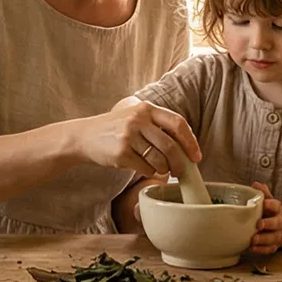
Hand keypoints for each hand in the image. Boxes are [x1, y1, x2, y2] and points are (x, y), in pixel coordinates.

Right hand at [75, 97, 202, 176]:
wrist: (85, 136)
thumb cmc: (117, 129)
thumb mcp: (136, 118)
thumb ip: (158, 127)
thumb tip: (187, 149)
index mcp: (146, 108)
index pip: (178, 123)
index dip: (191, 142)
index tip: (196, 156)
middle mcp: (138, 120)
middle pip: (170, 145)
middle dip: (180, 163)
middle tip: (181, 172)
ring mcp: (128, 136)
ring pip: (159, 159)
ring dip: (164, 169)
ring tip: (161, 169)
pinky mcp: (121, 153)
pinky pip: (145, 168)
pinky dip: (149, 172)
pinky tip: (144, 168)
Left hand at [248, 183, 281, 255]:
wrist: (280, 227)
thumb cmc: (268, 212)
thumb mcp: (267, 201)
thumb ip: (263, 193)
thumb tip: (256, 184)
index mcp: (276, 209)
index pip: (276, 205)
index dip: (271, 204)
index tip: (264, 203)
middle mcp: (279, 222)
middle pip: (276, 224)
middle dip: (268, 224)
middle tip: (259, 224)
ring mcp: (277, 235)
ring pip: (273, 238)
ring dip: (263, 239)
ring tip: (253, 239)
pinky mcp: (273, 245)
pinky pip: (269, 249)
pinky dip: (261, 250)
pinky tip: (252, 248)